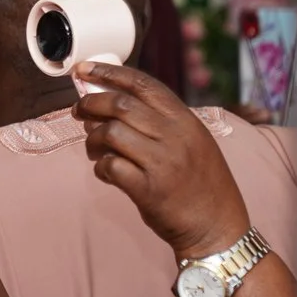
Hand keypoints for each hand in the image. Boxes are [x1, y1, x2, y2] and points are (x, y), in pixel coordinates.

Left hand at [72, 61, 251, 256]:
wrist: (218, 228)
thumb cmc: (200, 183)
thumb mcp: (193, 142)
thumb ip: (160, 122)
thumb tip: (108, 103)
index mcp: (186, 120)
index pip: (142, 84)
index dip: (109, 72)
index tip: (83, 69)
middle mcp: (176, 136)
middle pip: (121, 105)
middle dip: (91, 104)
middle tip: (79, 111)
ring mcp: (163, 162)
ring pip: (111, 133)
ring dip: (93, 139)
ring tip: (94, 149)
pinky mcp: (149, 190)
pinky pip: (111, 166)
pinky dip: (101, 167)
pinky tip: (106, 173)